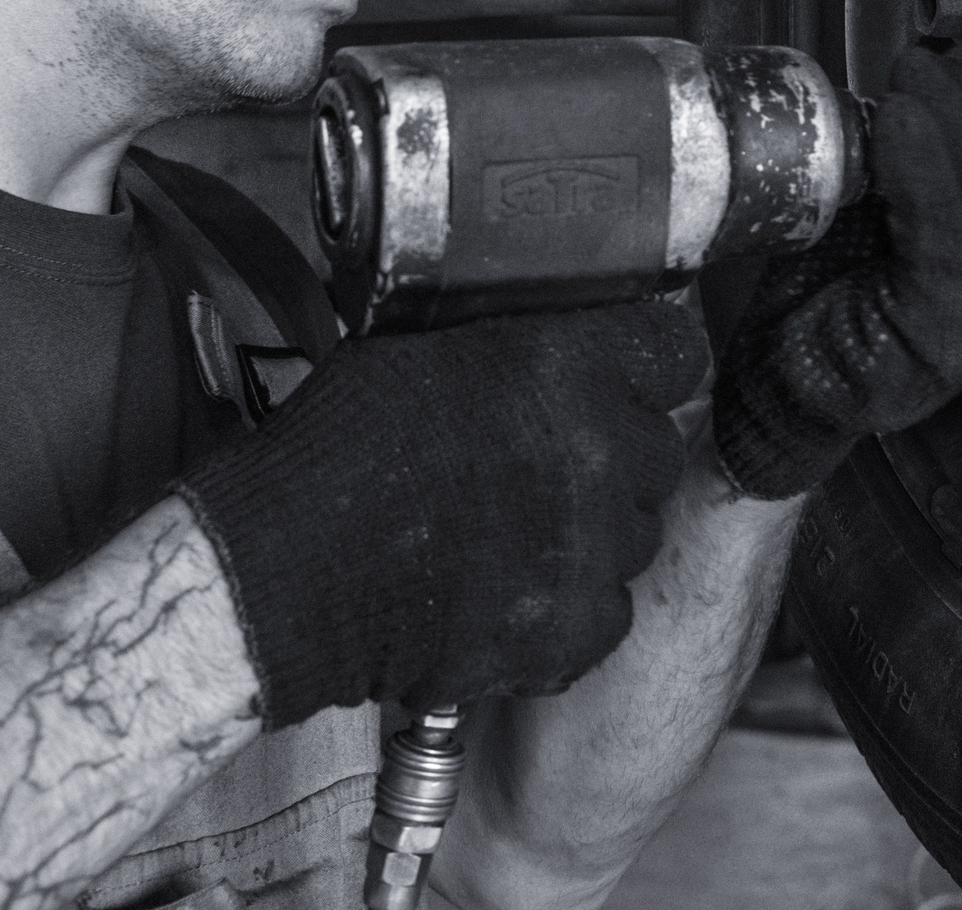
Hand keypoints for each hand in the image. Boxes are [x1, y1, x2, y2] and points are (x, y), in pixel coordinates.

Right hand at [176, 300, 705, 723]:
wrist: (288, 570)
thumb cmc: (337, 449)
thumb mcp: (425, 345)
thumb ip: (515, 340)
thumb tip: (556, 334)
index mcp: (571, 364)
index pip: (673, 350)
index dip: (642, 367)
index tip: (621, 379)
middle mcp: (603, 451)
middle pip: (657, 449)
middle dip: (613, 456)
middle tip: (544, 468)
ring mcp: (596, 546)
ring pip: (635, 532)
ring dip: (591, 532)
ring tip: (511, 535)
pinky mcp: (576, 627)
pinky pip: (606, 611)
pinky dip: (566, 608)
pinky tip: (504, 594)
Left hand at [711, 45, 961, 499]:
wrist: (789, 365)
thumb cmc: (852, 272)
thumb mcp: (921, 202)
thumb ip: (961, 154)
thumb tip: (956, 64)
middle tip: (961, 55)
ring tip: (917, 71)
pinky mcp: (940, 339)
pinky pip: (945, 243)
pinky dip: (926, 172)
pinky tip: (901, 120)